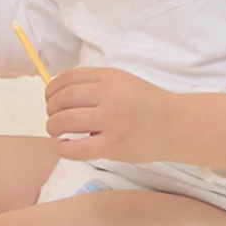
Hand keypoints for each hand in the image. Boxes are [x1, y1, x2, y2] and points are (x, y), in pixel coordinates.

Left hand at [44, 67, 179, 163]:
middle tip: (53, 117)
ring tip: (56, 131)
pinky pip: (76, 148)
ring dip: (53, 127)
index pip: (67, 79)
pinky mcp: (113, 146)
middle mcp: (109, 96)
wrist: (176, 125)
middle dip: (50, 109)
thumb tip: (60, 91)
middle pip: (62, 99)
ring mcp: (111, 121)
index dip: (52, 89)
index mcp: (110, 77)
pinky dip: (64, 148)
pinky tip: (65, 146)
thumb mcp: (123, 81)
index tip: (50, 98)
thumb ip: (96, 83)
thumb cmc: (148, 103)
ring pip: (64, 122)